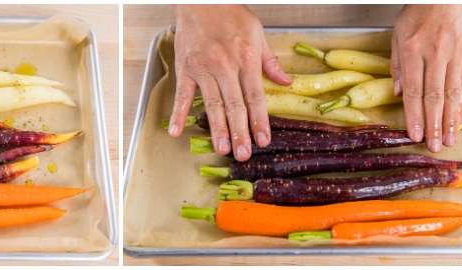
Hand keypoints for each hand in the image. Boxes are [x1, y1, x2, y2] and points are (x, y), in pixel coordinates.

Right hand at [168, 5, 291, 161]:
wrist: (203, 0)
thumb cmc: (230, 14)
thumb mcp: (258, 33)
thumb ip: (271, 61)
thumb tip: (286, 82)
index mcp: (246, 58)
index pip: (255, 96)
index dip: (260, 121)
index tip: (263, 140)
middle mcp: (225, 65)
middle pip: (234, 105)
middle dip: (240, 132)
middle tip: (242, 154)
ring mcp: (203, 68)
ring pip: (211, 104)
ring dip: (216, 128)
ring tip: (221, 148)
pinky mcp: (186, 68)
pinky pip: (181, 94)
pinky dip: (178, 113)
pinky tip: (175, 131)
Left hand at [391, 5, 461, 151]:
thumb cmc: (418, 13)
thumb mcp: (396, 35)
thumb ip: (396, 65)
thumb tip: (398, 94)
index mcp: (412, 49)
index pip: (412, 90)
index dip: (413, 116)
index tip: (414, 134)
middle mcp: (435, 53)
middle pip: (433, 96)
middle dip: (433, 124)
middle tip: (433, 146)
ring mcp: (455, 54)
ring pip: (452, 93)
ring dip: (450, 120)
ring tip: (448, 139)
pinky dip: (460, 103)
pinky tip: (458, 119)